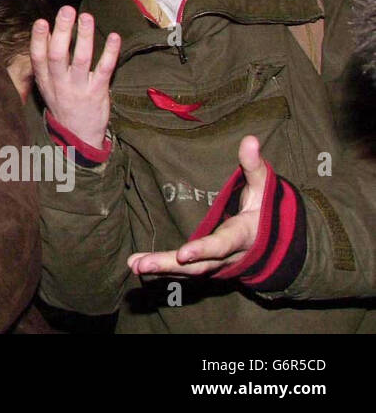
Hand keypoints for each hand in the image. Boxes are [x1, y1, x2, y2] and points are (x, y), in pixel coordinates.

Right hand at [30, 6, 119, 149]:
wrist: (78, 136)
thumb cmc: (63, 104)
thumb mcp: (47, 86)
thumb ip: (45, 62)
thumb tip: (44, 33)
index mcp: (45, 81)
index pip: (38, 58)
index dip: (38, 39)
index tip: (41, 21)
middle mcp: (59, 84)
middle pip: (57, 55)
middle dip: (61, 31)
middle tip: (66, 10)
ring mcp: (79, 88)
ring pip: (80, 60)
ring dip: (83, 37)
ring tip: (86, 17)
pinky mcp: (98, 92)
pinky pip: (104, 70)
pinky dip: (110, 52)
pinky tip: (114, 37)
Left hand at [128, 136, 266, 275]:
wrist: (278, 244)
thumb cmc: (267, 210)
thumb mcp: (264, 189)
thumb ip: (254, 166)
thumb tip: (250, 139)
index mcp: (242, 235)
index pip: (221, 245)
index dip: (203, 250)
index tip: (182, 254)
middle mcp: (229, 256)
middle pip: (199, 265)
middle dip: (170, 266)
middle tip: (141, 266)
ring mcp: (218, 265)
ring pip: (189, 273)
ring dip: (161, 270)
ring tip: (134, 265)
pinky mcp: (208, 268)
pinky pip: (185, 273)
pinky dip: (163, 272)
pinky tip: (138, 267)